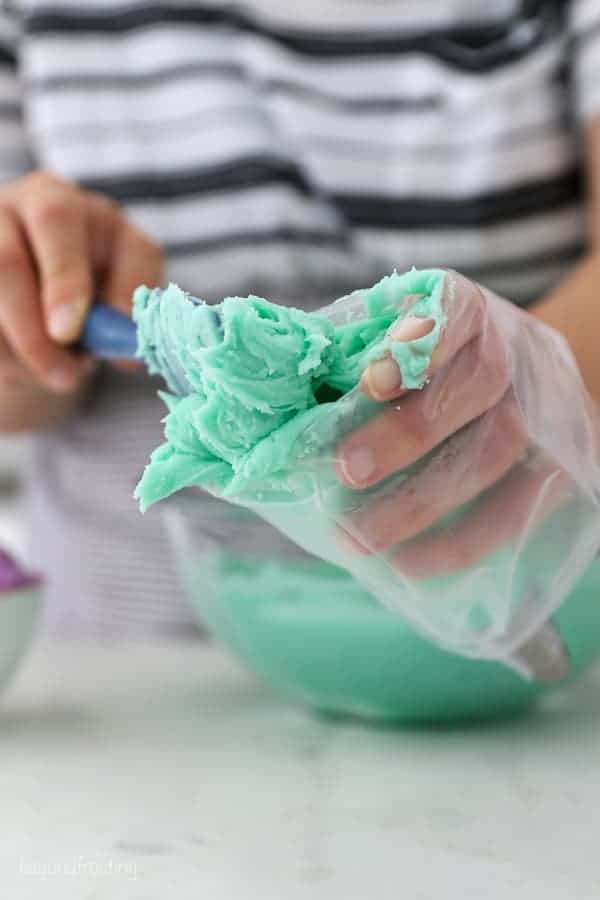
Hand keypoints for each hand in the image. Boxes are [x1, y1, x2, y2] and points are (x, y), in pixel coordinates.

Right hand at [0, 170, 161, 394]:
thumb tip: (126, 351)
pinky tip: (28, 369)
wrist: (51, 294)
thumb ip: (131, 300)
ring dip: (21, 354)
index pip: (55, 220)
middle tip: (63, 374)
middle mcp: (4, 213)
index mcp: (55, 199)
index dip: (64, 279)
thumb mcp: (125, 274)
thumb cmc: (95, 276)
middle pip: (5, 263)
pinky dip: (5, 361)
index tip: (70, 332)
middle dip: (33, 328)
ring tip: (59, 376)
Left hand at [335, 272, 574, 576]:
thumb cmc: (419, 369)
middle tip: (346, 471)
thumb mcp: (380, 343)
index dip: (420, 342)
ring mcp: (543, 405)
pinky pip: (523, 505)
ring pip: (502, 446)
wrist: (515, 382)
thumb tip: (251, 402)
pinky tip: (410, 564)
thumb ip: (331, 362)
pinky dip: (465, 540)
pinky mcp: (560, 460)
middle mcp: (513, 348)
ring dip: (426, 499)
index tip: (371, 382)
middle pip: (480, 381)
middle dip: (410, 432)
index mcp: (463, 308)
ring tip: (362, 538)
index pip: (455, 308)